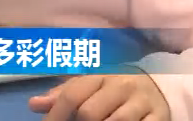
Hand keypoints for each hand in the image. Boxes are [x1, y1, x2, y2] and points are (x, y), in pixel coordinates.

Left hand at [28, 75, 169, 120]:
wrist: (159, 86)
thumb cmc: (115, 88)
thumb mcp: (90, 85)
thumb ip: (63, 94)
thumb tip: (34, 105)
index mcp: (101, 75)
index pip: (73, 94)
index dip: (56, 114)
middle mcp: (122, 86)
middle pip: (90, 112)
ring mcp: (142, 103)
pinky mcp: (159, 118)